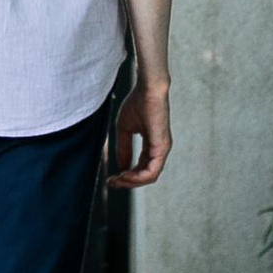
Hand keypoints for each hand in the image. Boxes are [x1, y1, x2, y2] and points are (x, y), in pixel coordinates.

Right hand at [109, 74, 170, 190]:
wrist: (147, 89)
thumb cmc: (137, 103)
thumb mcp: (125, 130)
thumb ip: (124, 149)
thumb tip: (121, 168)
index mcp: (152, 145)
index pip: (141, 168)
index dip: (126, 175)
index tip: (111, 178)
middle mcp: (159, 150)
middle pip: (145, 176)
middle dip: (127, 182)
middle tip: (112, 183)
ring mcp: (162, 149)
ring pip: (149, 177)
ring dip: (131, 182)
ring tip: (117, 179)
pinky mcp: (162, 147)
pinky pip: (151, 171)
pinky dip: (137, 177)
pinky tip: (124, 174)